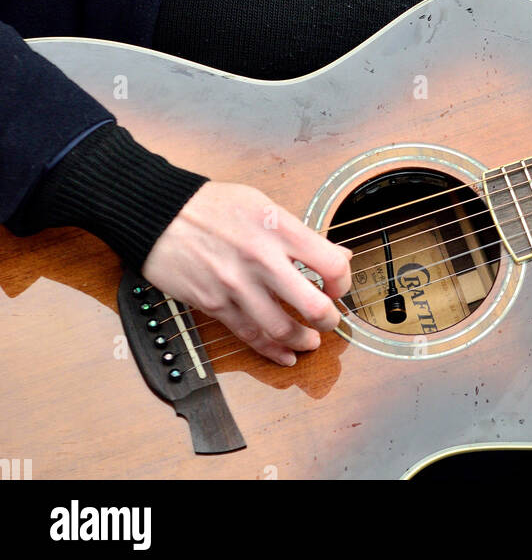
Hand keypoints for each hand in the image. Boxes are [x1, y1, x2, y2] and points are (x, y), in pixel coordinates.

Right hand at [142, 181, 352, 365]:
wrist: (161, 214)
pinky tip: (284, 355)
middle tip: (331, 321)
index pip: (329, 264)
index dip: (342, 282)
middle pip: (312, 305)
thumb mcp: (263, 205)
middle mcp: (261, 258)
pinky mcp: (215, 304)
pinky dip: (272, 351)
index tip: (338, 287)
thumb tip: (336, 254)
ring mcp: (237, 284)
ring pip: (282, 329)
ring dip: (303, 340)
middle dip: (329, 320)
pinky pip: (249, 335)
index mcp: (278, 227)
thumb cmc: (212, 205)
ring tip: (310, 341)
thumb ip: (300, 233)